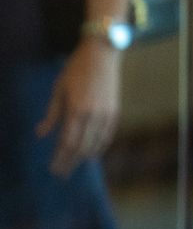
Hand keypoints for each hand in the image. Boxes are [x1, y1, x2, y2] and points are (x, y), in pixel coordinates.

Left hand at [37, 39, 121, 178]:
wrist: (102, 54)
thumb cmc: (76, 70)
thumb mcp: (59, 90)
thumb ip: (51, 114)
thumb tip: (41, 134)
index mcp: (77, 110)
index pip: (68, 142)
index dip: (60, 158)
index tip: (53, 169)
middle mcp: (94, 115)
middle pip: (82, 147)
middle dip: (71, 162)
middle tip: (61, 173)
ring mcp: (107, 114)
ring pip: (96, 143)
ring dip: (84, 157)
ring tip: (74, 165)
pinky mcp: (115, 111)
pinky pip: (107, 135)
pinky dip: (99, 146)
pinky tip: (92, 153)